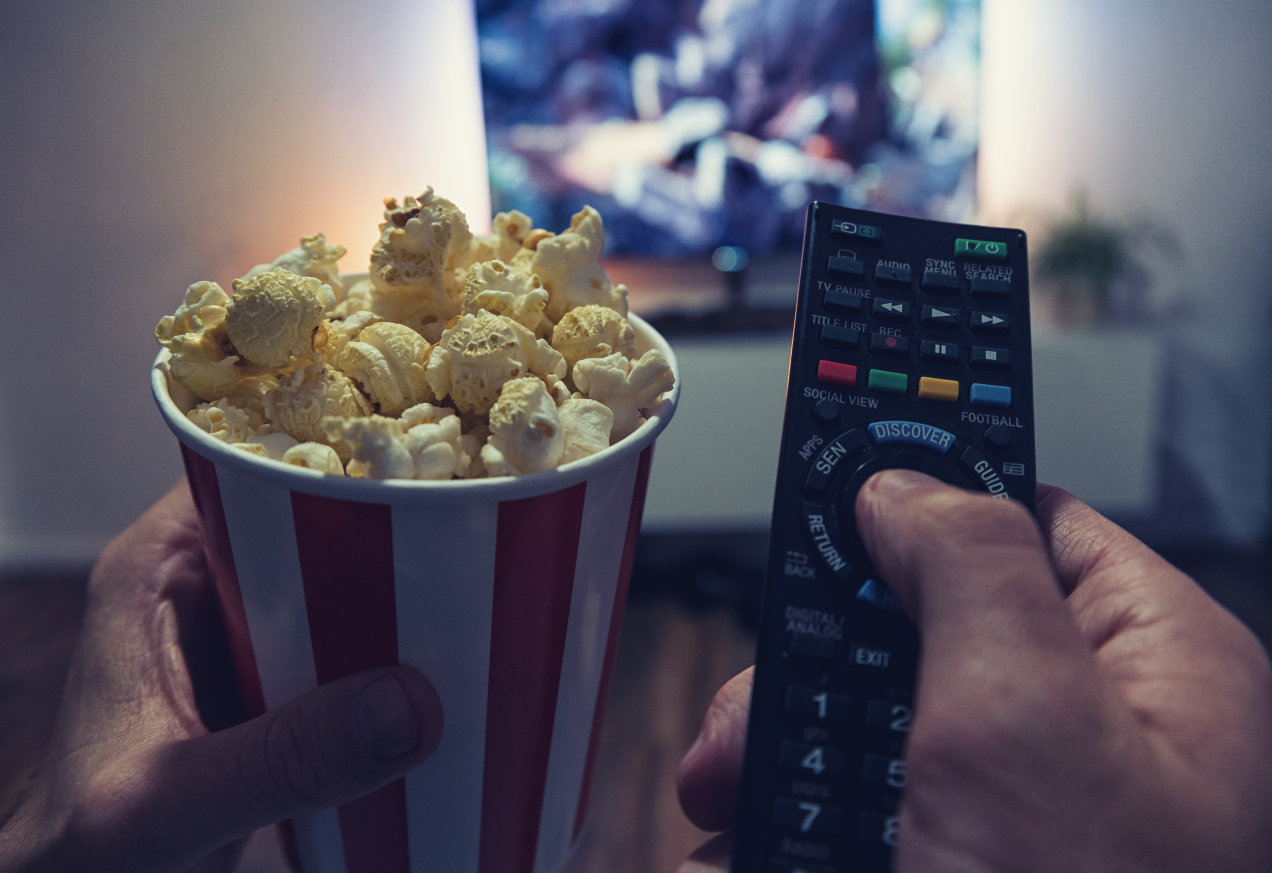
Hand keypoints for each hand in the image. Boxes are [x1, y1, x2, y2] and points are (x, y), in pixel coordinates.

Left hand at [0, 481, 442, 872]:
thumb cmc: (79, 852)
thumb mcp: (170, 805)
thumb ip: (282, 760)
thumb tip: (412, 704)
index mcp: (153, 569)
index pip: (249, 468)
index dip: (334, 456)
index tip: (423, 462)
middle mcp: (199, 584)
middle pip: (310, 521)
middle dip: (388, 529)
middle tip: (470, 541)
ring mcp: (241, 633)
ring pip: (337, 581)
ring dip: (398, 596)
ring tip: (474, 596)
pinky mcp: (272, 683)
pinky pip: (345, 642)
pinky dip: (391, 654)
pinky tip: (442, 668)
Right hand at [676, 471, 1271, 871]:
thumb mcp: (1021, 719)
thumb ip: (967, 563)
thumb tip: (905, 483)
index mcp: (1150, 669)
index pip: (1028, 520)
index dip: (926, 492)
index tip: (832, 473)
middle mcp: (1088, 739)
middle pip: (918, 632)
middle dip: (817, 669)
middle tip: (754, 727)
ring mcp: (1016, 820)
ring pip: (867, 733)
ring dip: (783, 762)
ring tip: (732, 809)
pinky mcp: (955, 866)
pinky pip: (852, 816)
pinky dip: (787, 829)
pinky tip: (748, 848)